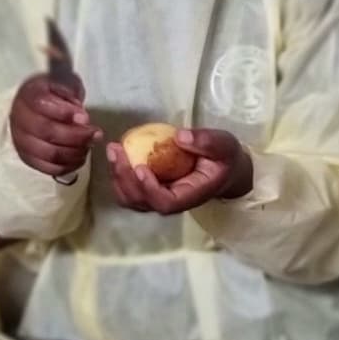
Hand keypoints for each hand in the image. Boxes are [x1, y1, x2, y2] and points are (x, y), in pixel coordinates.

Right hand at [8, 73, 97, 180]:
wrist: (35, 107)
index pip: (41, 104)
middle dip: (76, 136)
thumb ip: (71, 97)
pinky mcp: (27, 158)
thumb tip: (81, 118)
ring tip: (89, 145)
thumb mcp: (62, 86)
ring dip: (74, 152)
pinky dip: (67, 166)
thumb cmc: (53, 96)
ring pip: (49, 153)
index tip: (85, 117)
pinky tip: (80, 157)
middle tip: (95, 134)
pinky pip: (48, 168)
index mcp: (28, 96)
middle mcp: (19, 119)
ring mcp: (21, 141)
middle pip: (47, 132)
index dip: (65, 113)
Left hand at [109, 127, 251, 213]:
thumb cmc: (224, 158)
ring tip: (113, 150)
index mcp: (190, 195)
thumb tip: (179, 136)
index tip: (141, 167)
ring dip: (118, 176)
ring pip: (131, 198)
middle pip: (141, 201)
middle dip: (124, 178)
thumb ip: (206, 142)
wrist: (224, 168)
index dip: (150, 189)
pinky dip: (119, 174)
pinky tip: (118, 153)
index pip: (165, 203)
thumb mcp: (224, 146)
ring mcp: (159, 197)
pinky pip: (129, 189)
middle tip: (116, 150)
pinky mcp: (151, 189)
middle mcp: (172, 202)